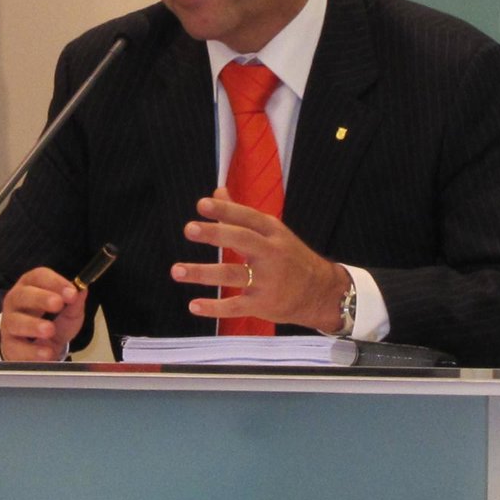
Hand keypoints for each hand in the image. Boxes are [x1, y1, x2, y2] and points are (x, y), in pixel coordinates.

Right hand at [0, 266, 87, 360]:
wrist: (42, 349)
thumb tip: (81, 291)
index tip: (72, 292)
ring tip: (50, 330)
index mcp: (31, 286)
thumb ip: (75, 303)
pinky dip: (32, 351)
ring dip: (33, 325)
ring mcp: (9, 323)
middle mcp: (16, 301)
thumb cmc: (54, 322)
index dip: (55, 282)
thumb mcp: (69, 312)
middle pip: (23, 295)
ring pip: (16, 321)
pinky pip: (17, 348)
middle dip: (41, 298)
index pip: (39, 276)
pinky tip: (45, 352)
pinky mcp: (8, 345)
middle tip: (58, 304)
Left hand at [171, 188, 349, 331]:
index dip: (225, 210)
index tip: (202, 204)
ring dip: (203, 273)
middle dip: (215, 234)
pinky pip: (236, 306)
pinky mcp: (264, 304)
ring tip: (177, 270)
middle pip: (242, 240)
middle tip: (189, 229)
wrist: (321, 292)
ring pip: (233, 274)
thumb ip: (240, 214)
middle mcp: (271, 254)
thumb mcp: (272, 232)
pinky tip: (194, 305)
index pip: (247, 217)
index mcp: (272, 232)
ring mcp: (268, 280)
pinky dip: (215, 307)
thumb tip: (217, 192)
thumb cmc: (290, 257)